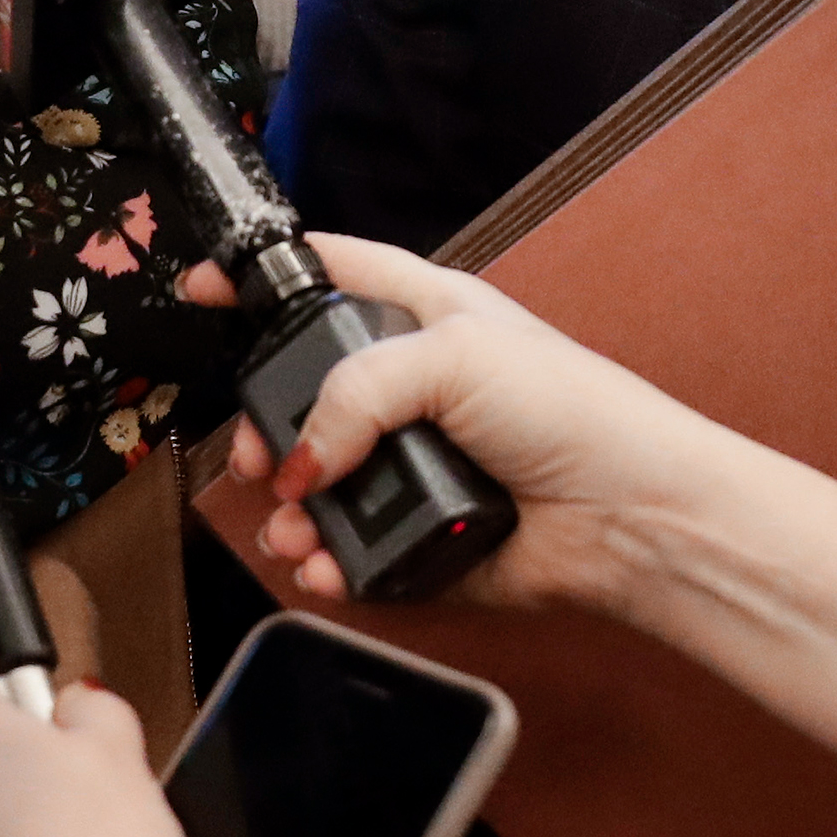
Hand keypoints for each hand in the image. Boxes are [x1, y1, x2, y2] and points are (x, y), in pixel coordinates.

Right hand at [177, 234, 740, 615]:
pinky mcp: (421, 535)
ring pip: (318, 481)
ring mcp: (416, 463)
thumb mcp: (453, 354)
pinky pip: (350, 550)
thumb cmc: (574, 413)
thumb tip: (301, 458)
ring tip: (290, 525)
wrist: (632, 518)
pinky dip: (325, 562)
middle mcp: (416, 387)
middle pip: (305, 392)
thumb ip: (354, 391)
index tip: (205, 288)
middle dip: (264, 425)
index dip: (268, 274)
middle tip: (251, 452)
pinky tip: (321, 565)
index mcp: (428, 315)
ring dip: (289, 509)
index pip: (331, 272)